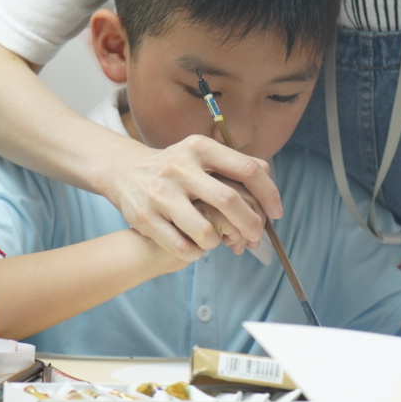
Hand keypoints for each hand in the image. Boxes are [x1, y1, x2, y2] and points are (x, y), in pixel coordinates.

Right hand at [102, 134, 281, 259]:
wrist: (124, 171)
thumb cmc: (176, 168)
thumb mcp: (200, 155)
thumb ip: (233, 165)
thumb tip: (268, 179)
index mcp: (200, 148)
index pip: (248, 170)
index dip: (269, 194)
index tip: (276, 213)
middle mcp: (180, 167)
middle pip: (230, 201)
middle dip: (251, 225)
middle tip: (256, 237)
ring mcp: (161, 193)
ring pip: (206, 232)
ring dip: (217, 242)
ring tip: (215, 240)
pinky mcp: (145, 217)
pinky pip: (183, 248)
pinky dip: (195, 253)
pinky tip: (195, 247)